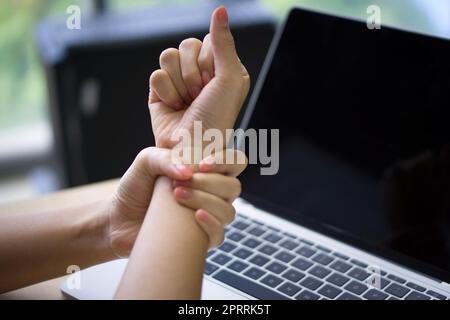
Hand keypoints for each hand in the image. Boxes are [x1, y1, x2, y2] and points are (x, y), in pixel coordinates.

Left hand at [108, 147, 245, 256]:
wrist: (119, 218)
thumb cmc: (135, 187)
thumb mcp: (146, 161)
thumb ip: (166, 157)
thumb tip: (188, 172)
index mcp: (205, 171)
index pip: (235, 162)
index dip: (226, 162)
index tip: (202, 165)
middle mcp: (211, 193)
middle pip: (233, 187)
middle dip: (209, 183)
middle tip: (180, 183)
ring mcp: (208, 216)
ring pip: (228, 211)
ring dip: (206, 201)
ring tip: (177, 196)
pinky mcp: (200, 239)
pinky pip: (219, 235)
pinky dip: (211, 225)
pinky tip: (196, 216)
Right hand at [149, 6, 249, 147]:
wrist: (190, 149)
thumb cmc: (216, 119)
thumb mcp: (228, 79)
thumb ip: (224, 43)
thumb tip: (220, 9)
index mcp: (223, 69)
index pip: (209, 40)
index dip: (207, 62)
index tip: (212, 85)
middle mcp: (202, 73)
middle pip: (187, 45)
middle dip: (192, 74)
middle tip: (199, 96)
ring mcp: (180, 82)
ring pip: (168, 56)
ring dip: (179, 84)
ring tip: (187, 103)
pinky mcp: (160, 91)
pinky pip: (155, 74)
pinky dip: (165, 93)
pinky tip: (173, 107)